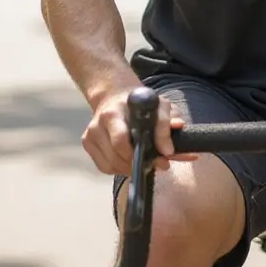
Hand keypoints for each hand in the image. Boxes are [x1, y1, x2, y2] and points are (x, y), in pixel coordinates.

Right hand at [82, 88, 197, 175]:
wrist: (115, 97)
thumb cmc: (140, 105)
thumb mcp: (158, 105)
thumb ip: (167, 118)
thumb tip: (178, 127)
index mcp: (113, 113)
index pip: (121, 140)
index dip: (139, 153)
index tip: (162, 158)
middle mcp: (97, 124)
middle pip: (117, 156)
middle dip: (138, 164)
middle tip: (156, 163)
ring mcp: (90, 135)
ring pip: (111, 165)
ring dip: (129, 169)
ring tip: (144, 162)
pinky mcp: (87, 144)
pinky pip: (104, 167)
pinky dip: (119, 169)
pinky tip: (129, 161)